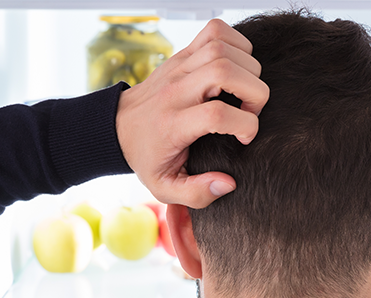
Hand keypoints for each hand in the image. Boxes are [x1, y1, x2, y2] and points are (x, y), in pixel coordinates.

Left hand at [117, 19, 268, 208]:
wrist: (117, 127)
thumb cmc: (146, 157)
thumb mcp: (164, 187)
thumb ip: (197, 193)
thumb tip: (228, 184)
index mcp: (172, 124)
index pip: (215, 114)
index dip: (244, 125)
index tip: (245, 138)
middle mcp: (175, 91)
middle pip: (224, 70)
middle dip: (254, 91)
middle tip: (250, 110)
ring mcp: (178, 67)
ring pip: (222, 47)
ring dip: (248, 67)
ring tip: (245, 91)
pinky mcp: (182, 54)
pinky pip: (215, 30)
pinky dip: (236, 42)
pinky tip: (237, 67)